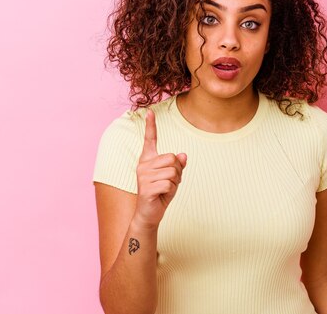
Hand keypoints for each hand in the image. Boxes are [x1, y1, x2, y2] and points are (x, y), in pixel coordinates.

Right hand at [133, 109, 186, 229]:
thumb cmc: (160, 193)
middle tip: (170, 182)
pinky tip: (162, 195)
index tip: (149, 112)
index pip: (150, 140)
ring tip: (165, 189)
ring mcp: (143, 176)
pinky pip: (169, 184)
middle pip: (171, 158)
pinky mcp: (146, 187)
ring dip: (175, 182)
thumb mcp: (172, 178)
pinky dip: (171, 191)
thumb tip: (183, 155)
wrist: (149, 214)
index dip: (151, 126)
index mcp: (147, 160)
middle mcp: (143, 165)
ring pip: (172, 171)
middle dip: (177, 171)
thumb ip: (177, 166)